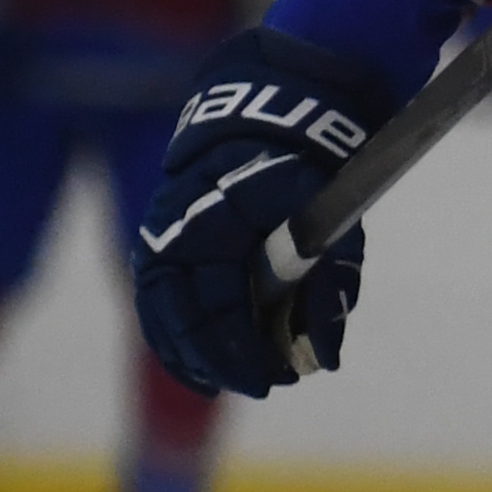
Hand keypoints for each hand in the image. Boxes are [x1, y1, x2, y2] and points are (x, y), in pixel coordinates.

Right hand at [131, 26, 387, 398]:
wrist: (277, 106)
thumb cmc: (312, 166)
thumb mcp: (334, 222)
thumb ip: (329, 288)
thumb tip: (325, 358)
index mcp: (218, 218)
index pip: (213, 304)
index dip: (237, 351)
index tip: (268, 380)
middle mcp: (178, 224)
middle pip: (180, 314)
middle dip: (217, 359)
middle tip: (258, 385)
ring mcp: (164, 226)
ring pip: (160, 307)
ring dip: (188, 351)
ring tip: (222, 382)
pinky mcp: (164, 231)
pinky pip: (157, 292)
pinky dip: (172, 330)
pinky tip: (196, 362)